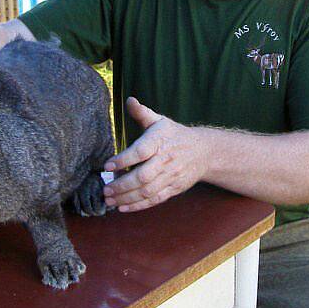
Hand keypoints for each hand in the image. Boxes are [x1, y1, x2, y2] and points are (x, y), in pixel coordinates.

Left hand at [103, 97, 209, 211]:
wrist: (204, 151)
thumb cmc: (174, 134)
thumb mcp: (160, 121)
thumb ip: (142, 113)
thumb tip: (129, 100)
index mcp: (160, 141)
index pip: (141, 151)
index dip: (123, 159)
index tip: (107, 166)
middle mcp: (166, 160)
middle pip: (143, 176)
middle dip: (122, 185)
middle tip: (105, 189)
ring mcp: (171, 176)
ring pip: (147, 191)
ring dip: (127, 198)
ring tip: (109, 200)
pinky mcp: (174, 188)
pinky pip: (155, 200)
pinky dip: (138, 206)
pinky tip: (123, 207)